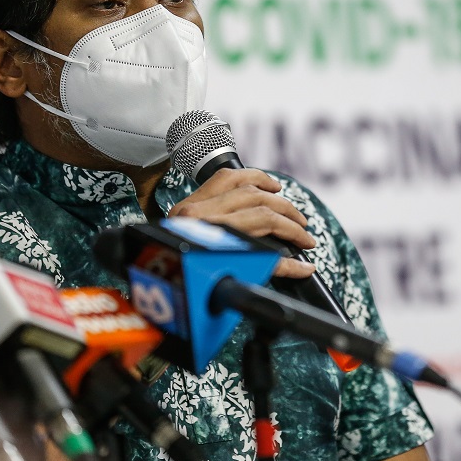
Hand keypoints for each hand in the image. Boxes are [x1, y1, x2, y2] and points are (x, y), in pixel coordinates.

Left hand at [167, 168, 315, 278]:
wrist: (154, 279)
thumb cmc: (191, 283)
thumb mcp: (229, 277)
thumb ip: (267, 267)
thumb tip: (303, 268)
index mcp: (209, 234)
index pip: (263, 222)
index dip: (291, 232)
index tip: (307, 246)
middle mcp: (199, 214)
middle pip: (258, 202)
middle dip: (288, 217)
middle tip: (303, 231)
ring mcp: (192, 204)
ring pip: (244, 183)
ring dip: (273, 196)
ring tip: (291, 211)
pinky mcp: (190, 200)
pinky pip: (226, 177)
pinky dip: (251, 178)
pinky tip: (268, 186)